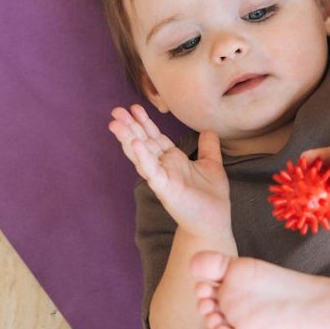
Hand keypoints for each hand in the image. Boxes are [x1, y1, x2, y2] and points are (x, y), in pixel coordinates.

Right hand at [109, 105, 229, 237]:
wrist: (213, 220)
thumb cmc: (210, 195)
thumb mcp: (212, 164)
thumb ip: (209, 147)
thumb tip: (208, 130)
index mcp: (173, 160)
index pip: (155, 137)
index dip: (145, 123)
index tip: (134, 108)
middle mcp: (164, 167)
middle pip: (143, 142)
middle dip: (130, 127)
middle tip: (115, 111)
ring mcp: (162, 178)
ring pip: (142, 155)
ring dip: (129, 139)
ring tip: (116, 124)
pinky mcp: (165, 189)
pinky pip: (152, 171)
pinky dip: (143, 157)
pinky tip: (135, 144)